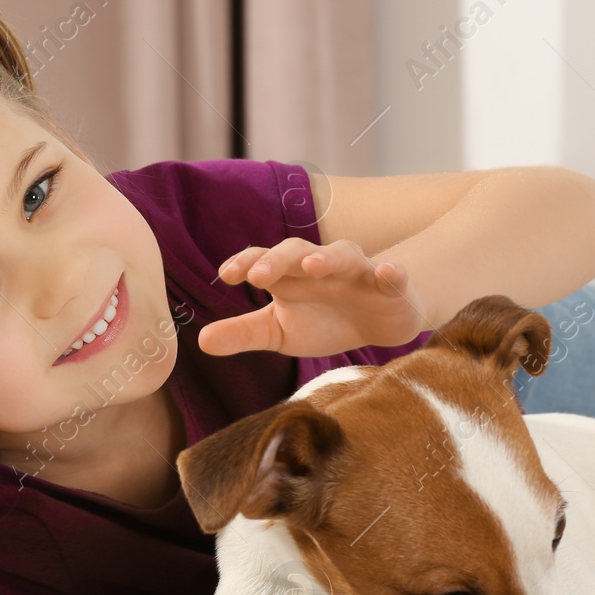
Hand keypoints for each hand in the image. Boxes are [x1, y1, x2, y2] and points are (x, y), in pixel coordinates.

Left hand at [200, 238, 429, 356]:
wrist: (378, 324)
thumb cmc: (323, 322)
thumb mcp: (280, 332)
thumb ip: (243, 333)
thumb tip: (201, 342)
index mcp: (289, 276)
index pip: (262, 260)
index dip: (245, 263)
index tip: (226, 276)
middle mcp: (320, 266)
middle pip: (295, 252)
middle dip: (277, 260)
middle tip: (259, 276)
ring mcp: (357, 272)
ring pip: (341, 255)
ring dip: (326, 258)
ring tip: (312, 266)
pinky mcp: (390, 285)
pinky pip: (393, 274)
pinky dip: (391, 272)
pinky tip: (388, 271)